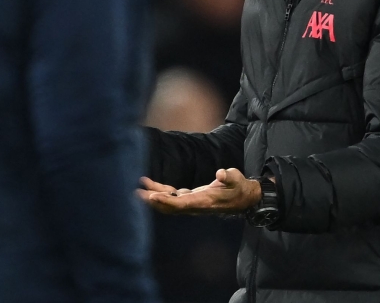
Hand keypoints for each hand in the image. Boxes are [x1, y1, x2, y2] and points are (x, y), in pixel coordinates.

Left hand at [136, 169, 261, 215]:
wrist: (243, 198)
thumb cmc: (240, 187)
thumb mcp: (237, 179)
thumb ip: (229, 176)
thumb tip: (221, 173)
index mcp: (205, 201)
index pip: (182, 204)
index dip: (167, 201)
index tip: (153, 197)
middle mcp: (196, 205)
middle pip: (170, 207)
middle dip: (154, 201)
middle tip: (137, 193)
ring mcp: (192, 203)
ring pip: (169, 202)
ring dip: (153, 196)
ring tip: (138, 188)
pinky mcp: (191, 198)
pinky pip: (172, 196)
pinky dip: (160, 190)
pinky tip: (149, 183)